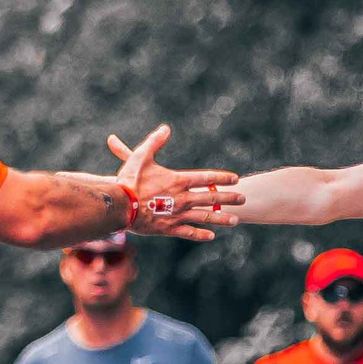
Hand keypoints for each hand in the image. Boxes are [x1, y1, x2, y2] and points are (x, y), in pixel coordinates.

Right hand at [106, 127, 241, 241]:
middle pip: (212, 198)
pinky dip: (201, 234)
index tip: (235, 179)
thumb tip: (166, 128)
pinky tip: (211, 236)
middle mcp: (183, 198)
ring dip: (222, 218)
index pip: (207, 178)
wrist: (119, 205)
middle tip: (243, 199)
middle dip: (229, 198)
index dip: (222, 178)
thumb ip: (155, 142)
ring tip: (236, 220)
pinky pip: (189, 232)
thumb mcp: (140, 156)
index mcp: (179, 180)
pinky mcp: (168, 228)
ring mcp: (177, 214)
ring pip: (205, 217)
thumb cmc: (128, 180)